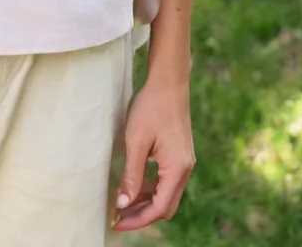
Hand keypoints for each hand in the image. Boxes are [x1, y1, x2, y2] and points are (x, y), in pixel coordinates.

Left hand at [111, 74, 194, 231]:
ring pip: (165, 194)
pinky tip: (133, 185)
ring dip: (145, 201)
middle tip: (117, 216)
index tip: (116, 221)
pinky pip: (165, 180)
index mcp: (177, 168)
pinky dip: (150, 187)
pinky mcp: (178, 154)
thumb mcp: (137, 141)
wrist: (168, 81)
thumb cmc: (151, 107)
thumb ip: (132, 174)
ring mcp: (183, 161)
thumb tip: (124, 203)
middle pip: (165, 206)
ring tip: (121, 203)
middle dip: (141, 215)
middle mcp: (185, 169)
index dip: (137, 219)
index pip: (159, 208)